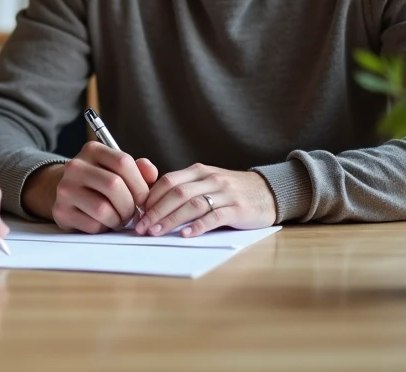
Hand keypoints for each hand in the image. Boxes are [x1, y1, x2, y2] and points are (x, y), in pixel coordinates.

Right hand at [27, 142, 157, 232]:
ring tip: (119, 218)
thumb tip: (152, 174)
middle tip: (132, 213)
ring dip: (118, 219)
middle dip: (130, 205)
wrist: (69, 193)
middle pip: (114, 185)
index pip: (123, 162)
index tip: (144, 199)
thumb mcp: (118, 169)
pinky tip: (103, 223)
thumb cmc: (100, 181)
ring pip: (102, 209)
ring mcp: (65, 189)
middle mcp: (75, 166)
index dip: (140, 184)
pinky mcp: (61, 211)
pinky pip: (92, 225)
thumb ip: (140, 170)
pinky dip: (104, 228)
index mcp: (92, 150)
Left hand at [137, 164, 277, 237]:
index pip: (168, 181)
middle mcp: (211, 179)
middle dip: (155, 210)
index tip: (137, 213)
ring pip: (192, 204)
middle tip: (141, 227)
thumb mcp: (206, 182)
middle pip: (177, 193)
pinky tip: (185, 234)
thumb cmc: (231, 191)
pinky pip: (215, 217)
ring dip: (171, 219)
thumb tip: (151, 204)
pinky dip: (198, 226)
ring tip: (156, 232)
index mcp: (199, 171)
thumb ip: (184, 188)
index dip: (150, 197)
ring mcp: (225, 193)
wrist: (269, 191)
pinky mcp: (239, 209)